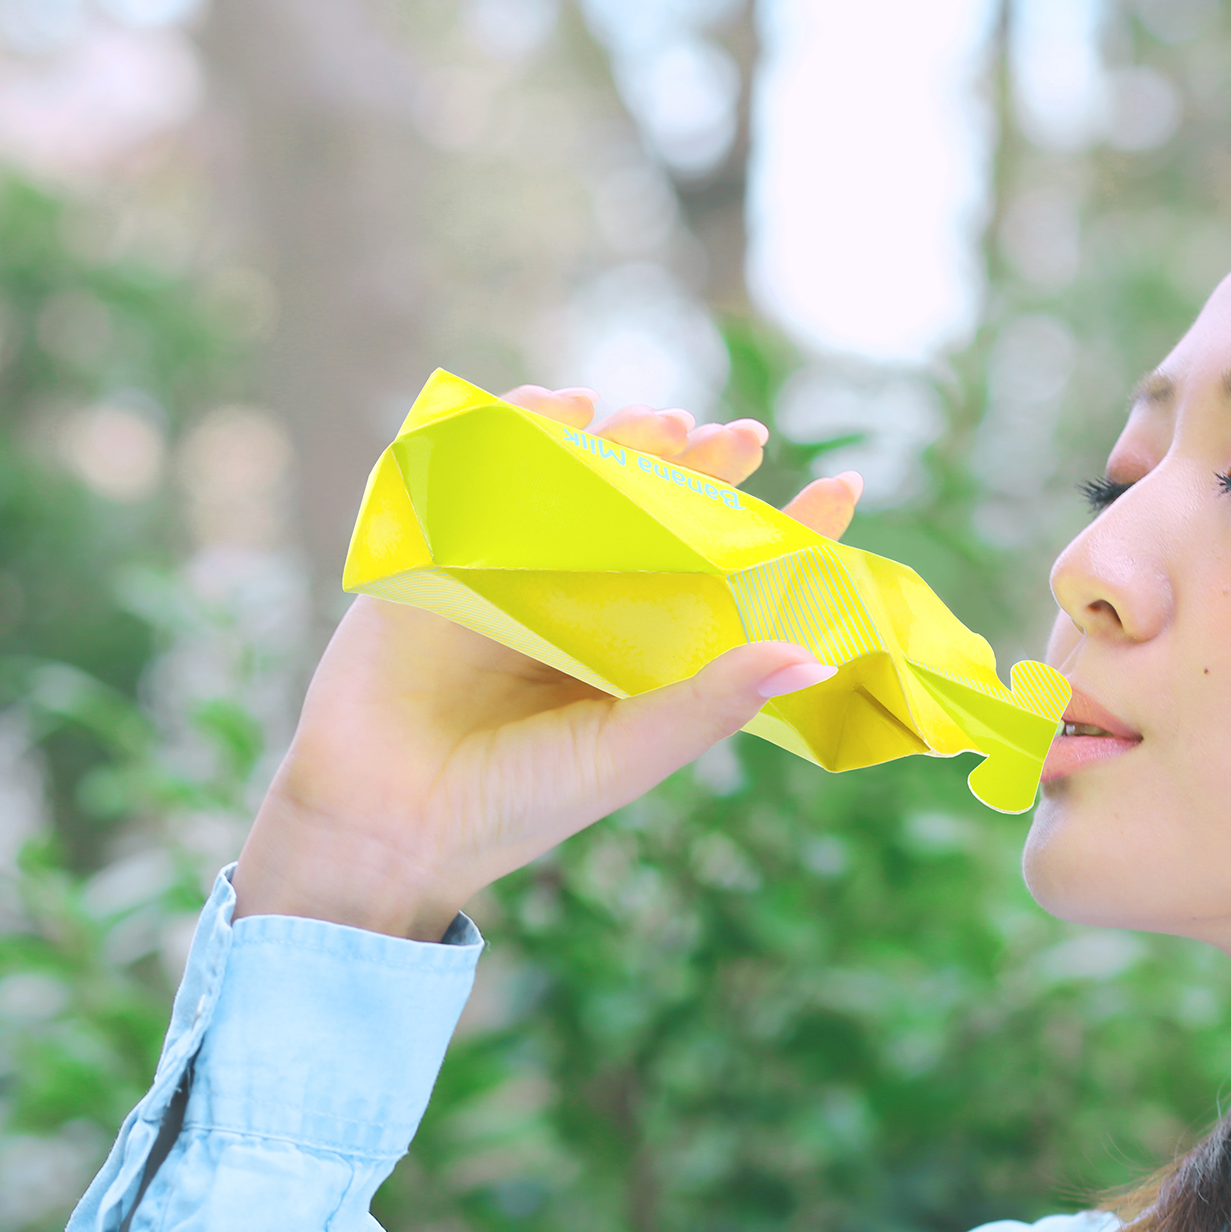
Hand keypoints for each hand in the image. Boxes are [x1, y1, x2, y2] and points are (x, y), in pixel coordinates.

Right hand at [232, 387, 863, 940]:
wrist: (387, 823)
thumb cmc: (518, 802)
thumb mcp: (629, 752)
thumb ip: (714, 702)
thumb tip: (814, 656)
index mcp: (642, 651)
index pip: (727, 577)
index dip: (784, 532)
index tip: (843, 486)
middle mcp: (586, 602)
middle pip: (658, 513)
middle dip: (703, 468)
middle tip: (743, 438)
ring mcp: (514, 571)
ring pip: (581, 481)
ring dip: (623, 441)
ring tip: (666, 423)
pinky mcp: (442, 551)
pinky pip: (485, 472)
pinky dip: (518, 431)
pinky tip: (557, 407)